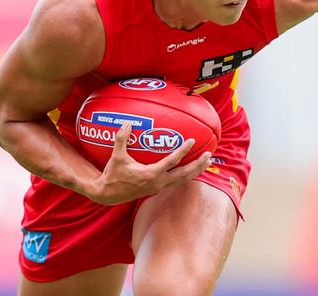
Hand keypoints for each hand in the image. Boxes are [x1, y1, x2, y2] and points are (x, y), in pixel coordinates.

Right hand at [85, 122, 211, 204]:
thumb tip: (127, 123)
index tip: (192, 141)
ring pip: (183, 180)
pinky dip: (187, 174)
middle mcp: (158, 182)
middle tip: (209, 155)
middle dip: (198, 165)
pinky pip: (177, 181)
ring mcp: (159, 187)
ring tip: (207, 162)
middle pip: (184, 174)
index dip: (182, 151)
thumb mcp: (116, 156)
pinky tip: (192, 168)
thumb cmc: (113, 175)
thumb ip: (121, 139)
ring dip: (196, 171)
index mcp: (151, 174)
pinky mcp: (157, 188)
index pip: (171, 162)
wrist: (108, 194)